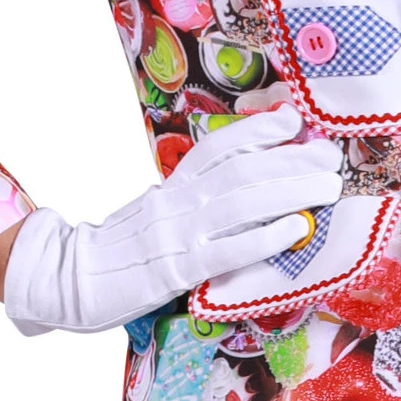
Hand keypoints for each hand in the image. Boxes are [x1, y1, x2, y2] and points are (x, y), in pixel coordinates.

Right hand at [0, 105, 343, 335]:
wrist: (71, 279)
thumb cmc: (121, 250)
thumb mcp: (155, 211)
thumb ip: (190, 196)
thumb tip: (237, 182)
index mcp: (171, 186)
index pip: (218, 147)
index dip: (257, 130)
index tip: (292, 121)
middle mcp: (176, 201)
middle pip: (241, 169)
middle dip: (290, 159)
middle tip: (329, 155)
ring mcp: (177, 234)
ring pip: (242, 202)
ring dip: (290, 190)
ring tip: (327, 185)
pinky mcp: (177, 270)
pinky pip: (229, 250)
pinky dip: (266, 236)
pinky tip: (297, 229)